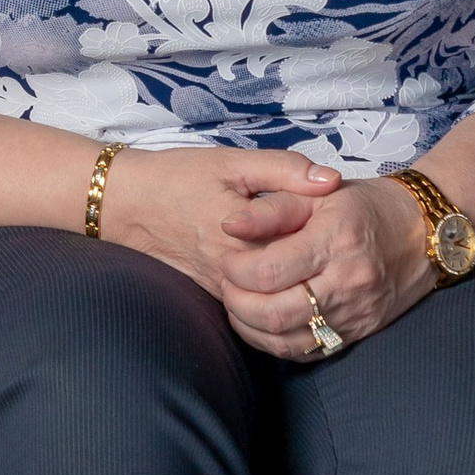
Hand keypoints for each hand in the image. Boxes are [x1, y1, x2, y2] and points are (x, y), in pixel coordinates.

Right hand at [96, 144, 343, 316]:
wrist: (125, 204)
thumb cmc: (178, 177)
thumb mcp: (233, 163)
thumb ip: (285, 170)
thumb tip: (331, 180)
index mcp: (245, 237)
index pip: (303, 256)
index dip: (330, 249)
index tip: (349, 234)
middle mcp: (234, 272)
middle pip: (294, 290)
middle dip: (322, 282)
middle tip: (345, 264)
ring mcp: (221, 289)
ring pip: (274, 308)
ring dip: (302, 297)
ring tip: (325, 278)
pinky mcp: (211, 296)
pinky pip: (252, 312)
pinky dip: (277, 302)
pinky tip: (295, 287)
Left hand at [209, 176, 434, 359]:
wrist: (425, 234)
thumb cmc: (367, 207)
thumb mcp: (320, 194)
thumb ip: (272, 208)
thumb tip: (229, 225)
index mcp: (335, 241)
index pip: (268, 271)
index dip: (235, 269)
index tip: (229, 258)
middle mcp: (347, 283)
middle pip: (274, 313)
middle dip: (236, 302)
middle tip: (228, 284)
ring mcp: (354, 314)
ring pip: (286, 341)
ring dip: (250, 327)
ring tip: (240, 303)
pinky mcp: (357, 333)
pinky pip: (307, 352)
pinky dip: (275, 343)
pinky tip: (264, 323)